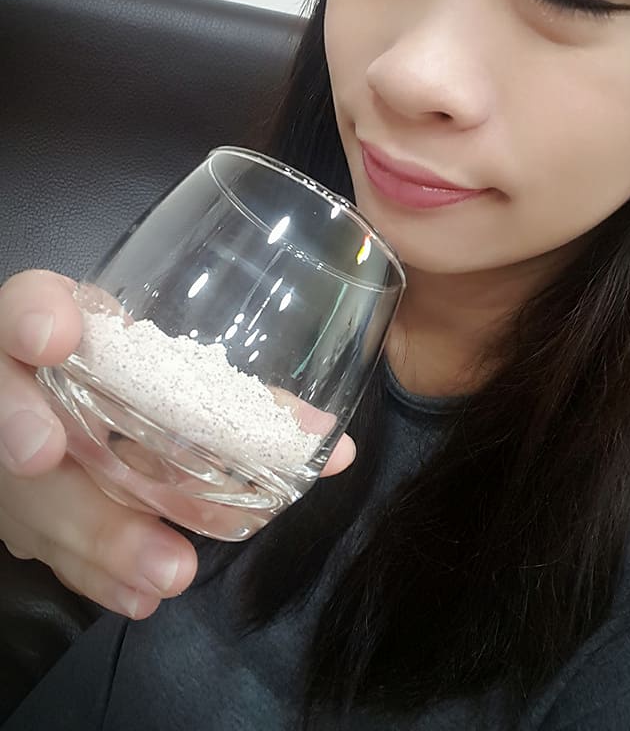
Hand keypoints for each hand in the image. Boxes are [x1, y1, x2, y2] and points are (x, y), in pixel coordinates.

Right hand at [0, 270, 355, 618]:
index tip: (56, 334)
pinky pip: (49, 542)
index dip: (30, 314)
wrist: (109, 420)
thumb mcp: (197, 377)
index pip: (24, 303)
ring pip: (26, 486)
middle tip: (46, 456)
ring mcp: (22, 448)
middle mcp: (32, 386)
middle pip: (8, 402)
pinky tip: (140, 594)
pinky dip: (96, 568)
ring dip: (84, 525)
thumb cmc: (167, 389)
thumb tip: (329, 446)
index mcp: (70, 327)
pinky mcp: (29, 508)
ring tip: (162, 569)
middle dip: (24, 430)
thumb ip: (249, 405)